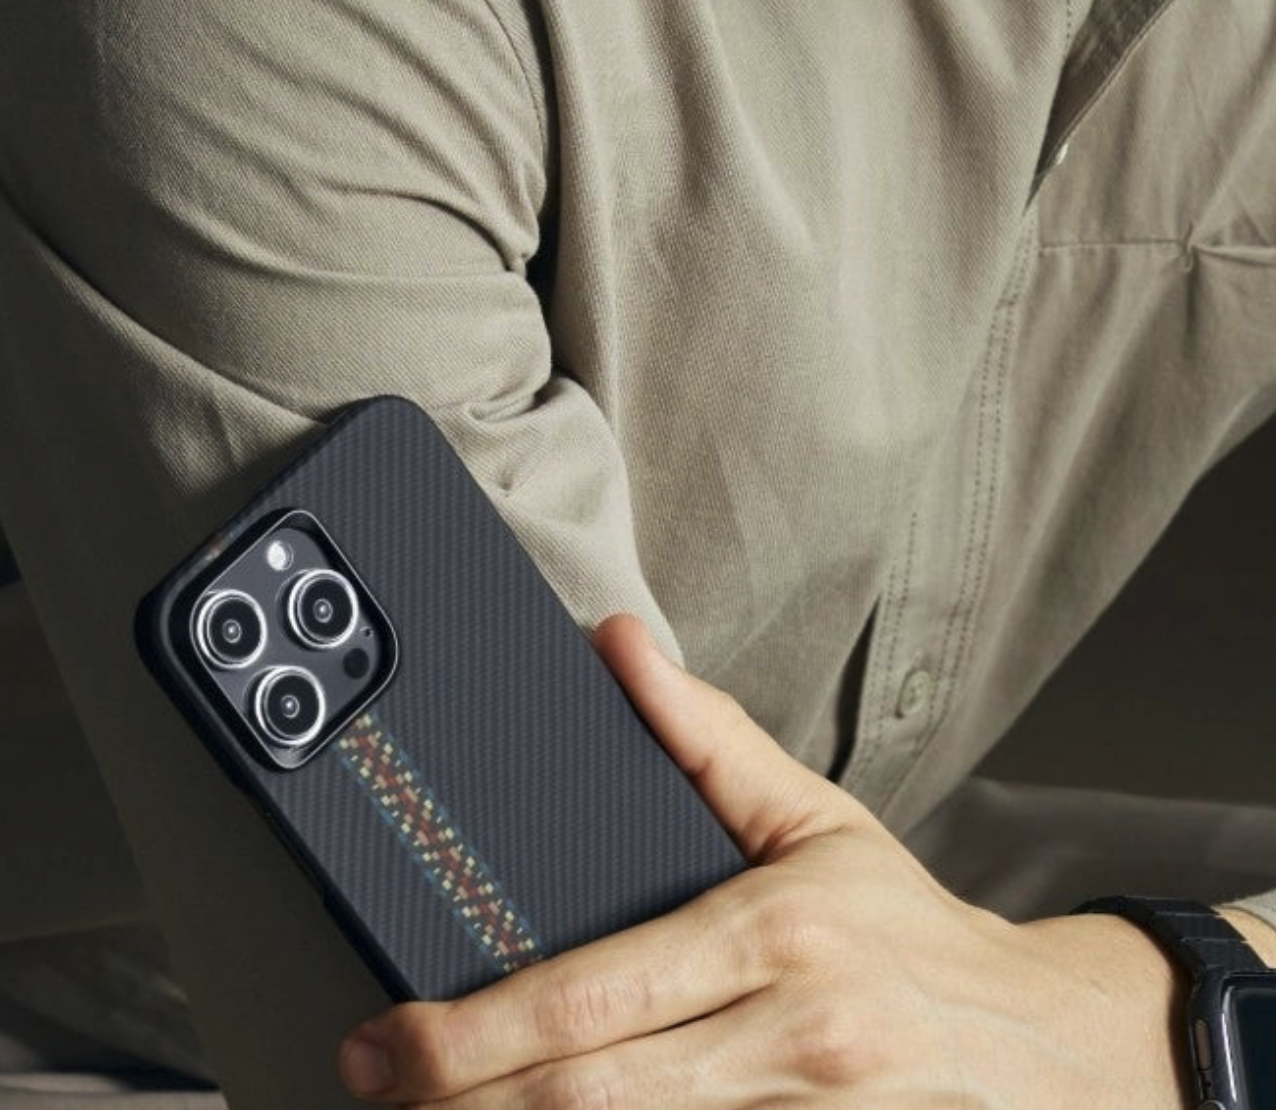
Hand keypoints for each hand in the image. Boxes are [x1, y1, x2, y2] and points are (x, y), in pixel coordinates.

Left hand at [337, 612, 1189, 1108]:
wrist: (1024, 1034)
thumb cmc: (901, 921)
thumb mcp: (812, 813)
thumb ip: (705, 735)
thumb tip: (620, 647)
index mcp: (771, 935)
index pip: (592, 995)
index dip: (473, 1033)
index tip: (388, 1039)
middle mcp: (783, 1034)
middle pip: (589, 1096)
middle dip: (463, 1102)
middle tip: (378, 1083)